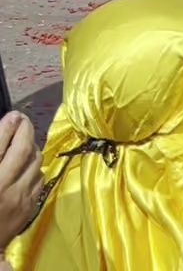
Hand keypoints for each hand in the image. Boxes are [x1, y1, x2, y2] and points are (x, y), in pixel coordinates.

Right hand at [0, 112, 42, 248]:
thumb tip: (4, 130)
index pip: (2, 145)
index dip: (8, 126)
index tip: (13, 115)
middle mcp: (5, 188)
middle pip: (24, 150)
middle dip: (24, 131)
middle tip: (21, 121)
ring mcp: (21, 198)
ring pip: (36, 162)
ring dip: (31, 148)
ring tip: (22, 142)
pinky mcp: (30, 206)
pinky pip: (39, 178)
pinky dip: (34, 167)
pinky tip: (27, 165)